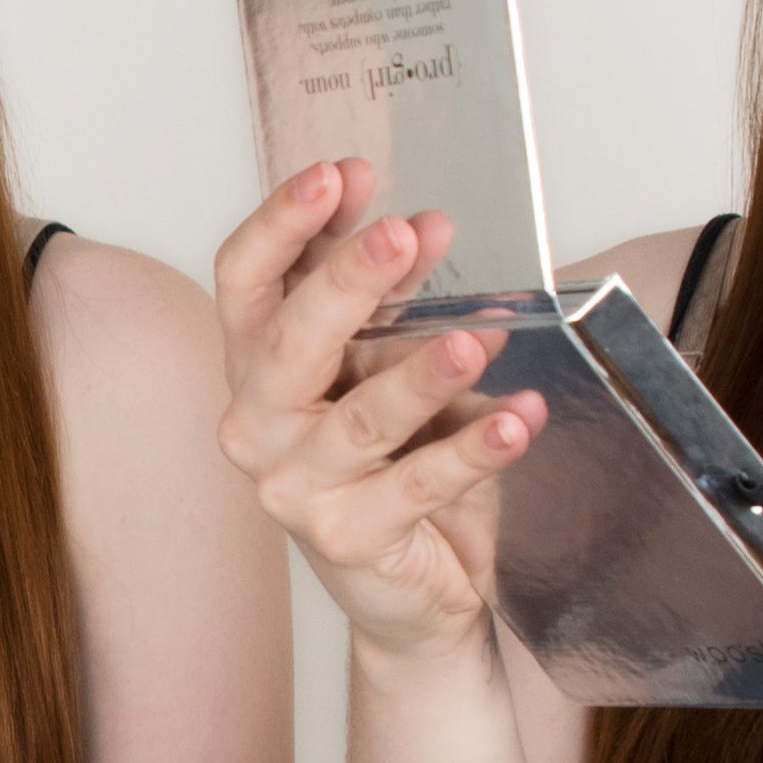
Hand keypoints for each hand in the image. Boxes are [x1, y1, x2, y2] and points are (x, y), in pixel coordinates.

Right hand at [211, 164, 542, 665]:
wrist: (412, 589)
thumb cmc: (393, 462)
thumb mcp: (382, 364)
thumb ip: (382, 301)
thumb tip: (412, 225)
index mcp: (254, 367)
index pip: (243, 280)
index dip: (283, 222)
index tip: (340, 173)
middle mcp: (257, 425)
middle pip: (290, 341)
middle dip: (349, 280)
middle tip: (405, 233)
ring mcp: (295, 487)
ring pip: (361, 417)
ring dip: (422, 370)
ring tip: (478, 336)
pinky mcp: (348, 538)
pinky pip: (420, 484)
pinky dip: (476, 448)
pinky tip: (519, 417)